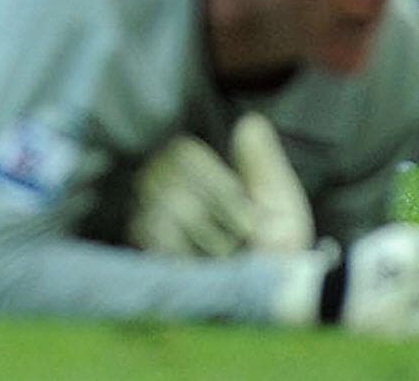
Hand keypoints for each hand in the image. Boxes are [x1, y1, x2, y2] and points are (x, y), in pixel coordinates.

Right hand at [131, 115, 314, 257]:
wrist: (273, 297)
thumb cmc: (276, 248)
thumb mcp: (279, 203)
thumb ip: (262, 163)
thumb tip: (250, 121)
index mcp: (196, 169)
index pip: (184, 153)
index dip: (220, 188)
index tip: (249, 221)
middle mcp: (162, 184)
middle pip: (173, 181)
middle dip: (216, 218)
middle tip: (238, 244)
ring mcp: (147, 215)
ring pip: (163, 207)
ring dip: (204, 239)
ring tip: (221, 260)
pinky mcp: (140, 246)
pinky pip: (150, 233)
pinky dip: (183, 253)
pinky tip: (199, 267)